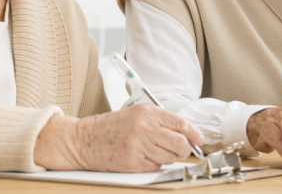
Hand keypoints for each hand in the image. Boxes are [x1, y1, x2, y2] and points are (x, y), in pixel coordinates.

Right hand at [34, 105, 202, 171]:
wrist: (83, 140)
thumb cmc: (109, 128)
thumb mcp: (134, 115)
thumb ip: (159, 121)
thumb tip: (186, 134)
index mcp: (146, 112)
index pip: (181, 124)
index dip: (193, 134)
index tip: (198, 140)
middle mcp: (144, 128)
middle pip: (181, 144)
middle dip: (183, 149)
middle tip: (176, 149)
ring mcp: (139, 146)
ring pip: (170, 158)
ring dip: (166, 158)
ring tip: (151, 152)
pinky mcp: (133, 163)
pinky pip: (157, 168)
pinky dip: (154, 165)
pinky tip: (142, 158)